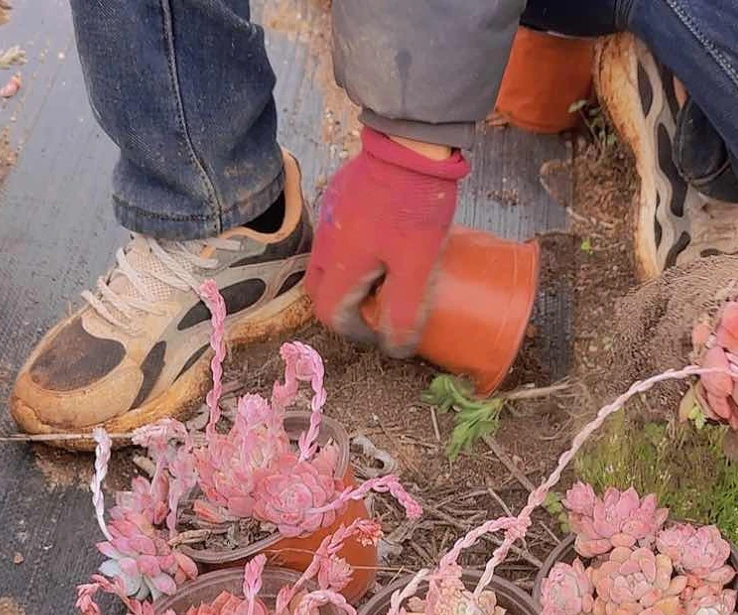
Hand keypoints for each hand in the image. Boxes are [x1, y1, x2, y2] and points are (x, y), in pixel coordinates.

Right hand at [305, 128, 468, 356]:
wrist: (412, 142)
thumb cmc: (415, 206)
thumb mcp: (417, 266)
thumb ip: (404, 310)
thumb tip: (396, 348)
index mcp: (338, 263)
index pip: (329, 313)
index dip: (354, 332)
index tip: (380, 333)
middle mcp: (325, 241)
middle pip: (321, 289)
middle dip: (343, 308)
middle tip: (376, 312)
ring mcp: (329, 216)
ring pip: (327, 262)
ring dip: (348, 280)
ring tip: (385, 281)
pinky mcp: (340, 196)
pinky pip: (338, 237)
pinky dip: (353, 254)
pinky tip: (384, 246)